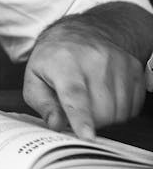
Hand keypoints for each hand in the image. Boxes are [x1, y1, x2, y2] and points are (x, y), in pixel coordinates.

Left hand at [23, 16, 146, 139]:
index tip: (87, 136)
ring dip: (105, 116)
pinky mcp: (134, 69)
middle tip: (77, 109)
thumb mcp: (34, 78)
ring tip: (90, 100)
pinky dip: (120, 109)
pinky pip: (133, 106)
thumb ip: (42, 104)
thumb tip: (56, 124)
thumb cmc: (55, 58)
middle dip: (89, 121)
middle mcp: (93, 61)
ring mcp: (117, 63)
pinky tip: (106, 96)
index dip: (81, 118)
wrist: (81, 33)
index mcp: (63, 63)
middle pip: (101, 111)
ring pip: (119, 112)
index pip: (75, 95)